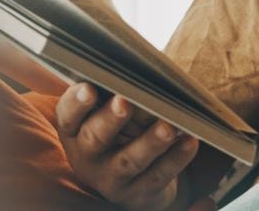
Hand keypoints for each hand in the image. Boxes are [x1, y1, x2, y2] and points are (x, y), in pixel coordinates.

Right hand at [55, 82, 211, 210]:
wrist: (129, 181)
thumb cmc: (118, 131)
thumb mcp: (104, 116)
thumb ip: (111, 94)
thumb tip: (137, 66)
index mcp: (74, 130)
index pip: (68, 114)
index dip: (77, 102)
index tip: (89, 87)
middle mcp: (87, 156)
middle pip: (96, 137)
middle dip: (111, 119)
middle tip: (125, 101)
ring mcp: (111, 177)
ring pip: (130, 160)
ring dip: (150, 142)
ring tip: (168, 126)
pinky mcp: (138, 192)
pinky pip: (158, 175)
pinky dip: (176, 158)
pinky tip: (190, 140)